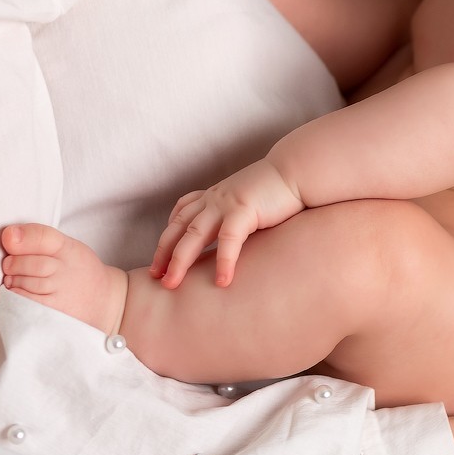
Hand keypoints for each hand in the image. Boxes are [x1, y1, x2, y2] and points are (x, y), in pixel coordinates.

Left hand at [150, 160, 304, 288]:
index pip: (181, 214)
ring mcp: (226, 203)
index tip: (159, 258)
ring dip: (179, 261)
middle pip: (179, 227)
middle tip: (155, 278)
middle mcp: (215, 199)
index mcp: (215, 196)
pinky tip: (222, 281)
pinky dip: (223, 261)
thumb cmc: (279, 188)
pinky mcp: (244, 209)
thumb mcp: (249, 200)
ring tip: (172, 284)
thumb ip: (236, 215)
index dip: (167, 236)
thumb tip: (234, 236)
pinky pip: (228, 239)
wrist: (298, 170)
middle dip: (164, 254)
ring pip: (193, 234)